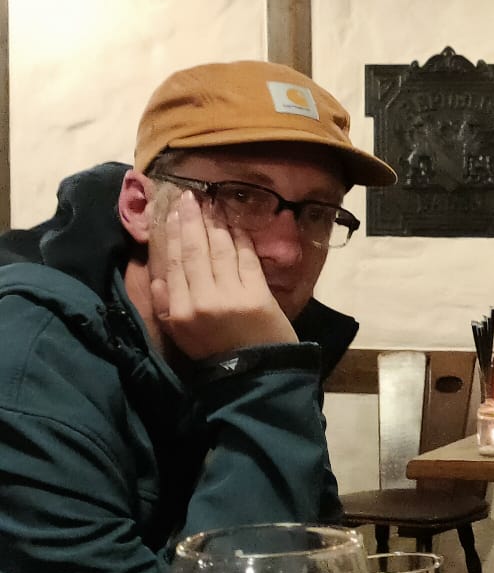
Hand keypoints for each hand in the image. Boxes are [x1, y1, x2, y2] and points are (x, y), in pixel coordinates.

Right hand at [149, 191, 297, 359]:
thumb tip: (157, 274)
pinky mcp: (257, 295)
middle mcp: (200, 301)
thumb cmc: (216, 353)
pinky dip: (241, 239)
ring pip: (220, 250)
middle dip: (191, 221)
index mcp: (177, 312)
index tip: (173, 212)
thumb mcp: (180, 335)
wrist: (255, 375)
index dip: (173, 235)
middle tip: (189, 197)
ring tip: (211, 204)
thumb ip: (165, 305)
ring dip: (215, 223)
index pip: (173, 264)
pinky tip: (236, 224)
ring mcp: (230, 296)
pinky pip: (247, 259)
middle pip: (194, 251)